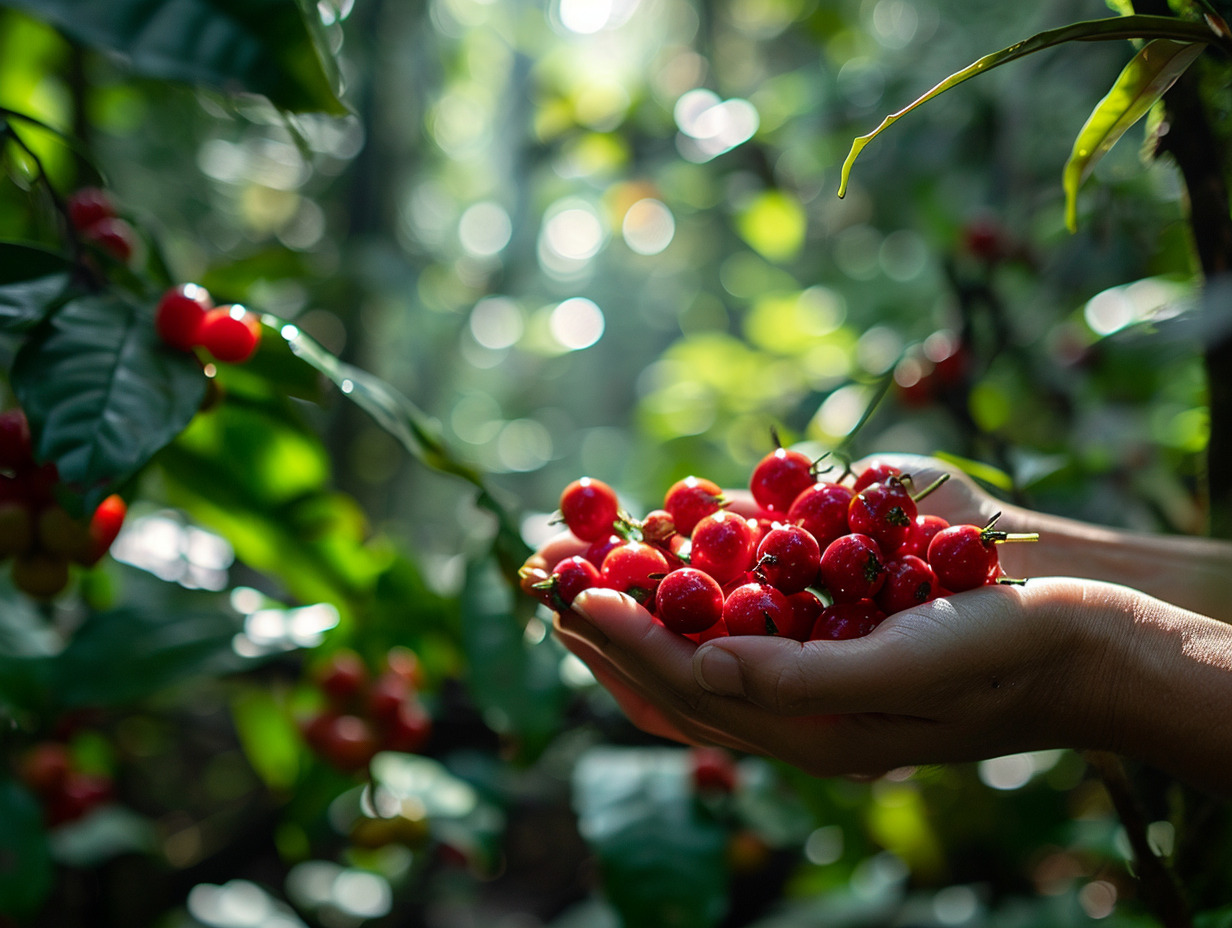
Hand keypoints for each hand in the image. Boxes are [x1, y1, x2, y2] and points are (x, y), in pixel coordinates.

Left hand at [554, 578, 1125, 777]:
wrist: (1080, 643)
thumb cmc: (1009, 653)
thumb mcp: (912, 669)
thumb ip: (805, 679)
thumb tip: (704, 666)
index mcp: (806, 730)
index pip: (688, 687)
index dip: (625, 641)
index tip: (572, 595)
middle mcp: (794, 704)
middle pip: (672, 671)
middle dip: (605, 625)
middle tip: (544, 579)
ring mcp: (806, 666)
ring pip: (694, 645)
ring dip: (634, 602)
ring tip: (576, 564)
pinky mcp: (825, 628)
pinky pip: (740, 613)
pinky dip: (693, 584)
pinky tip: (660, 548)